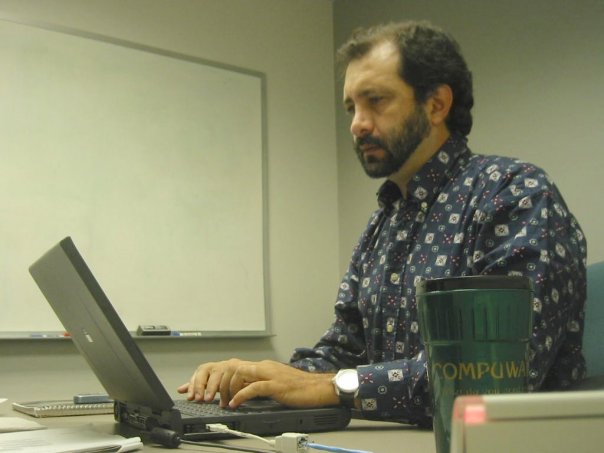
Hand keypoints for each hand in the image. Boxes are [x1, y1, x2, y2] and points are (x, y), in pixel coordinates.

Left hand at [177, 359, 338, 408]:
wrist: (318, 388)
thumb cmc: (298, 388)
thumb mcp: (271, 385)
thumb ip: (255, 385)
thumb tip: (237, 393)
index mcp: (258, 366)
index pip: (228, 366)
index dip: (208, 376)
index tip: (193, 387)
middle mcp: (261, 366)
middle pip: (228, 366)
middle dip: (212, 382)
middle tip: (206, 398)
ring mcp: (268, 373)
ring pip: (238, 373)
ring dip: (225, 389)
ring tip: (222, 403)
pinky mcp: (276, 384)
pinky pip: (253, 387)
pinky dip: (241, 395)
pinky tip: (235, 404)